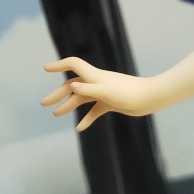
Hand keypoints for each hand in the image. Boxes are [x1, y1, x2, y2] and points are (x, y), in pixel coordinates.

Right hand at [41, 57, 162, 130]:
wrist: (149, 99)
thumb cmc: (129, 93)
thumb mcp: (106, 92)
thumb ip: (88, 90)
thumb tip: (71, 86)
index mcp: (93, 76)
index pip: (72, 65)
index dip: (58, 65)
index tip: (45, 68)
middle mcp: (95, 82)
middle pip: (72, 85)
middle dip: (57, 94)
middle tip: (43, 103)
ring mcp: (102, 92)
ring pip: (81, 98)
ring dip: (68, 105)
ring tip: (55, 114)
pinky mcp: (109, 102)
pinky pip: (94, 110)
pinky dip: (86, 118)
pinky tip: (80, 128)